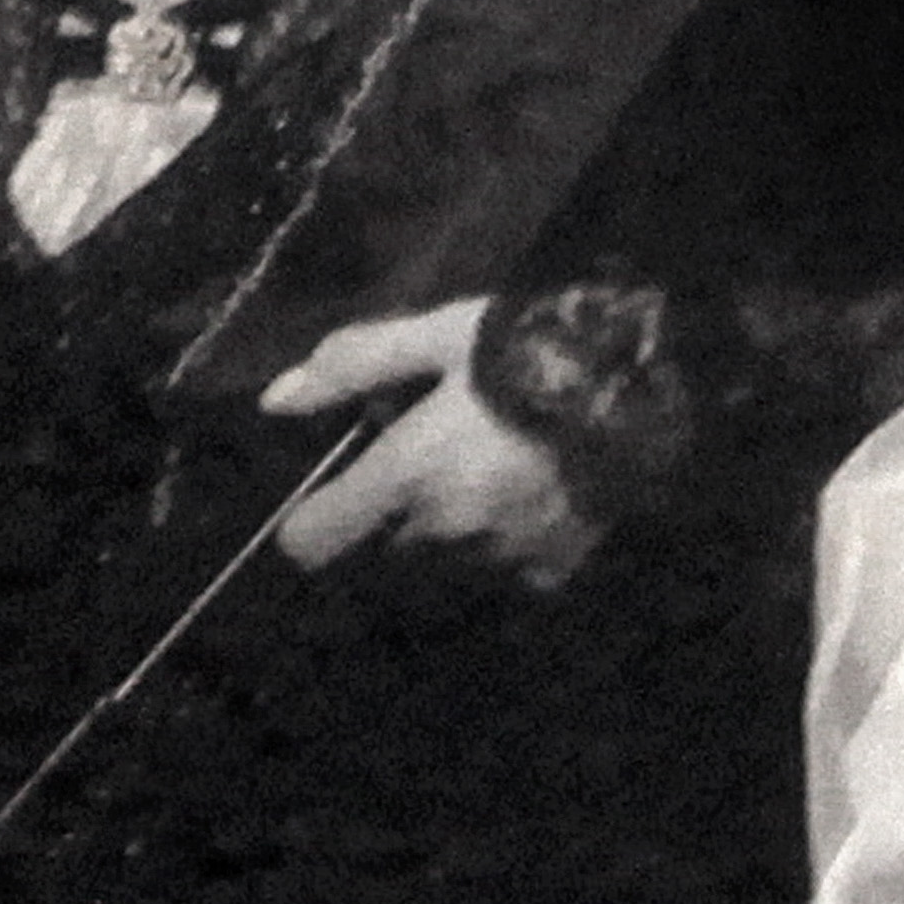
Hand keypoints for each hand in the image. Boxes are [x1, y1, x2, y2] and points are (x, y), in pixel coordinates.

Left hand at [258, 304, 598, 588]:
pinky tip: (527, 495)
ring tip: (486, 468)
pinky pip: (507, 568)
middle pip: (387, 541)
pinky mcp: (551, 566)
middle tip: (436, 453)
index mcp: (406, 473)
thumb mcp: (431, 336)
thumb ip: (349, 367)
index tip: (325, 503)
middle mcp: (445, 528)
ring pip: (445, 556)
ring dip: (450, 528)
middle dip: (397, 509)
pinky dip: (508, 543)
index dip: (309, 526)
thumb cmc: (518, 348)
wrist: (629, 381)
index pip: (317, 539)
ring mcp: (501, 554)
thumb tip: (274, 400)